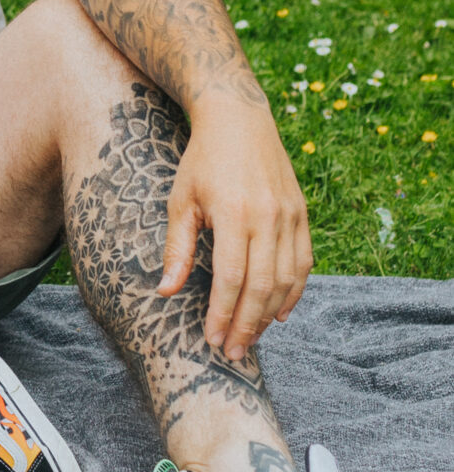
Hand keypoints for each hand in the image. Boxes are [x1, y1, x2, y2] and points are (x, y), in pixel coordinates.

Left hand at [160, 100, 313, 359]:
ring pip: (287, 279)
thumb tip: (166, 292)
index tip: (213, 340)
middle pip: (262, 286)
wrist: (238, 118)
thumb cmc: (201, 161)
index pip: (231, 278)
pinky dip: (295, 292)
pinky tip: (280, 313)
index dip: (223, 314)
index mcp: (234, 213)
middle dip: (247, 325)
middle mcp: (268, 217)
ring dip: (270, 314)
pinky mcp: (302, 213)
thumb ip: (177, 248)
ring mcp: (290, 215)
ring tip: (251, 338)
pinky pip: (304, 263)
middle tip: (233, 353)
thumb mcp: (180, 200)